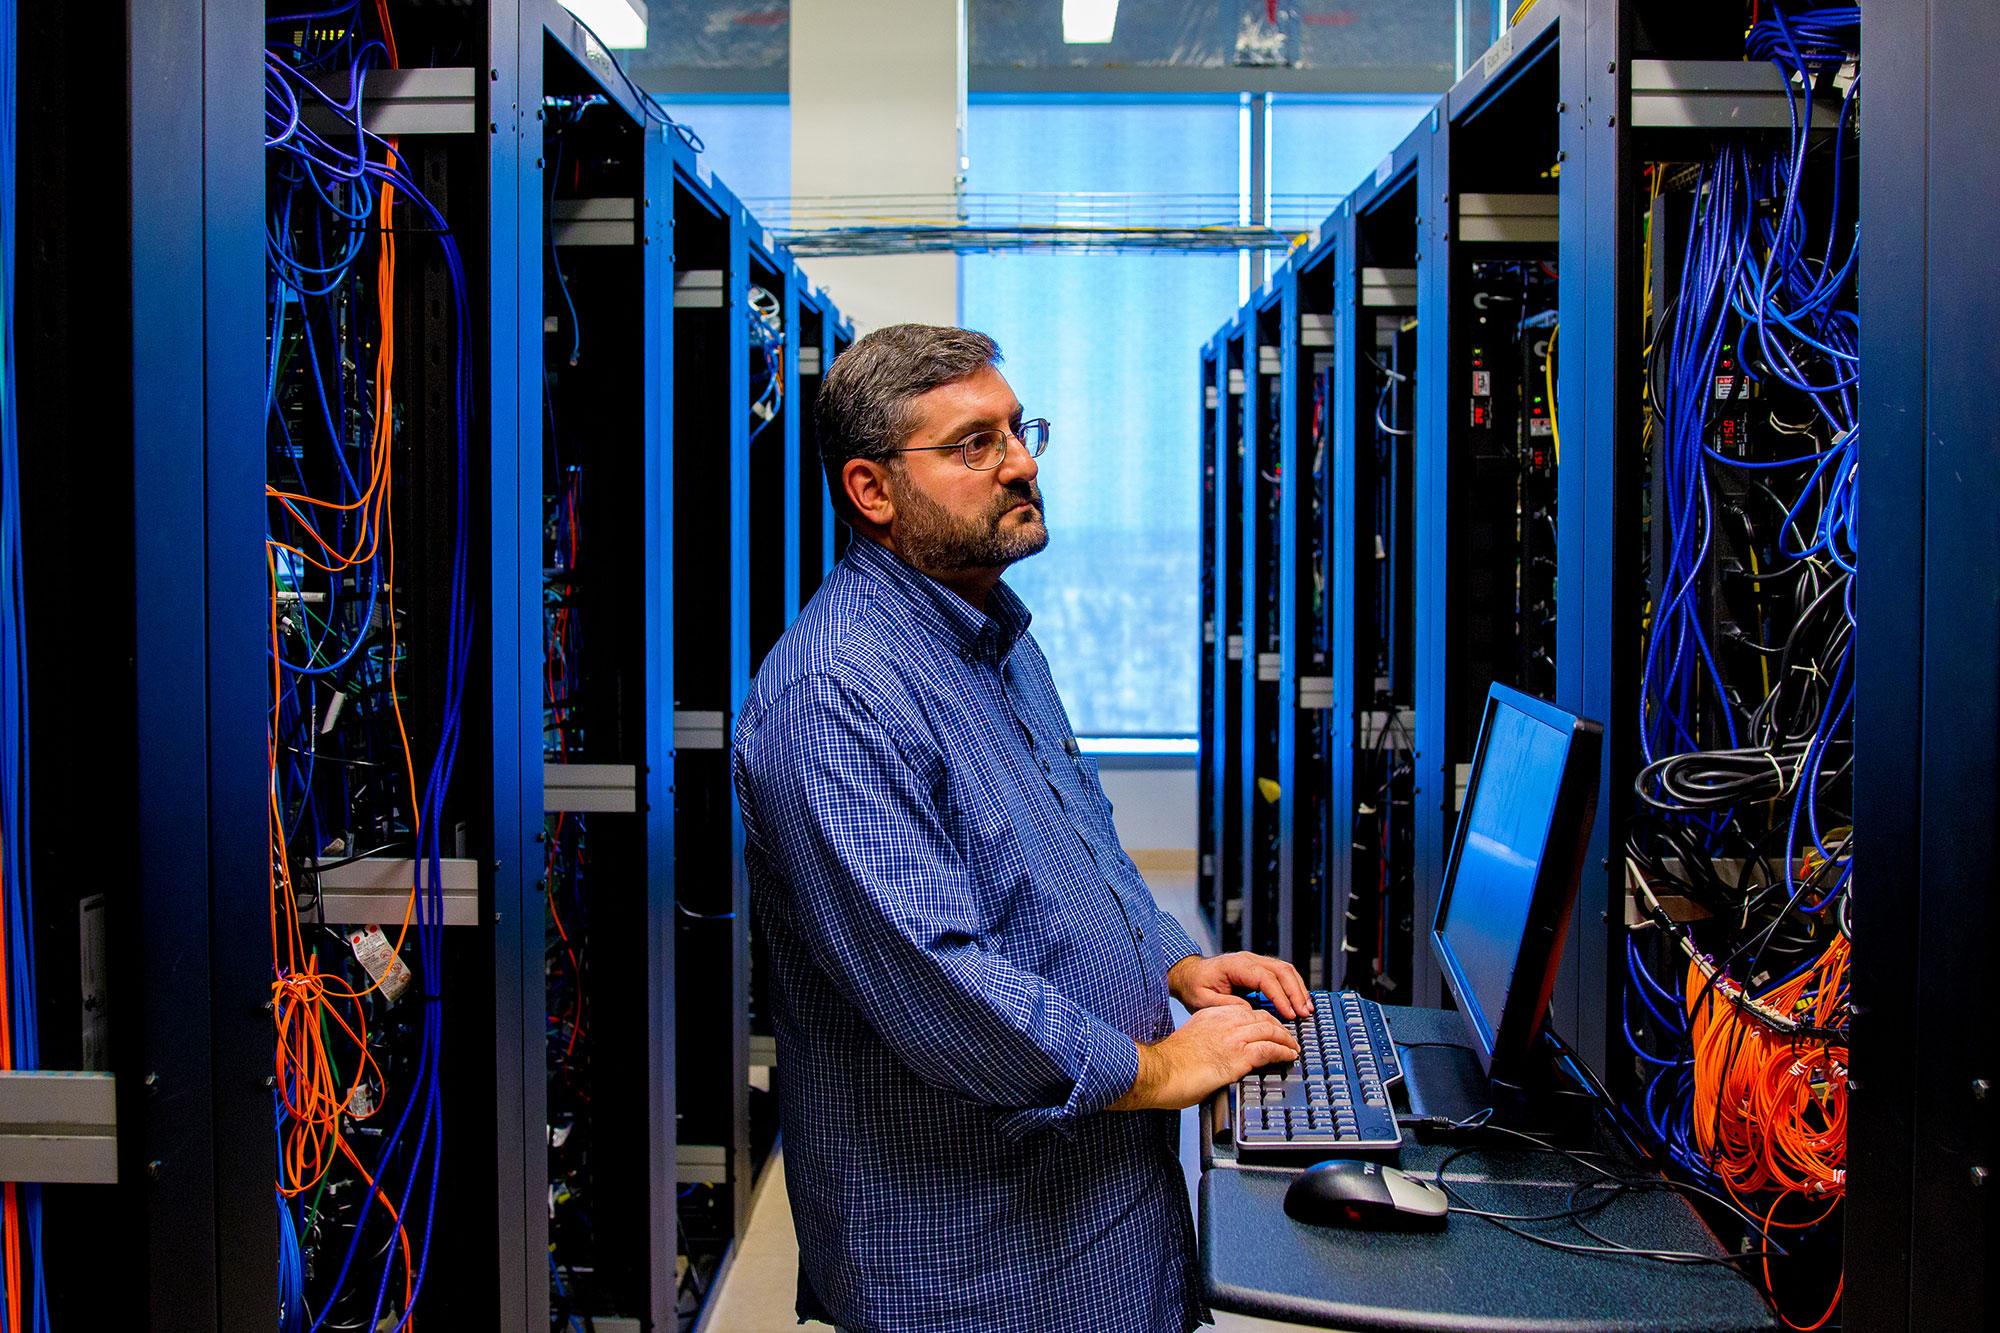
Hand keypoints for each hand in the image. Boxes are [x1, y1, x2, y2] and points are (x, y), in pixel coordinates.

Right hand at [1108, 1005, 1301, 1111]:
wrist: (1158, 1072)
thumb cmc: (1169, 1065)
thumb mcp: (1191, 1041)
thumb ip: (1208, 1040)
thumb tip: (1218, 1055)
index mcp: (1211, 1015)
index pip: (1245, 1011)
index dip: (1262, 1020)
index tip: (1269, 1029)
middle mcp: (1223, 1021)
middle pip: (1261, 1017)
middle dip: (1278, 1027)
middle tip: (1287, 1037)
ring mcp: (1232, 1037)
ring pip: (1270, 1030)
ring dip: (1286, 1039)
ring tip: (1293, 1047)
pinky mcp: (1237, 1055)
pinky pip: (1269, 1049)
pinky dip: (1283, 1051)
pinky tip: (1289, 1056)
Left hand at [1166, 951, 1312, 1018]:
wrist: (1189, 974)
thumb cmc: (1195, 987)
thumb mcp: (1203, 1001)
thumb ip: (1226, 1006)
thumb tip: (1250, 1012)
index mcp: (1235, 965)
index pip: (1264, 978)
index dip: (1279, 996)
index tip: (1289, 1014)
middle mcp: (1248, 959)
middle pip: (1280, 970)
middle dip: (1295, 992)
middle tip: (1304, 1014)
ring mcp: (1255, 962)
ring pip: (1285, 970)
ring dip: (1298, 989)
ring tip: (1307, 1009)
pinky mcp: (1259, 968)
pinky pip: (1281, 974)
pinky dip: (1293, 987)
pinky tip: (1299, 1002)